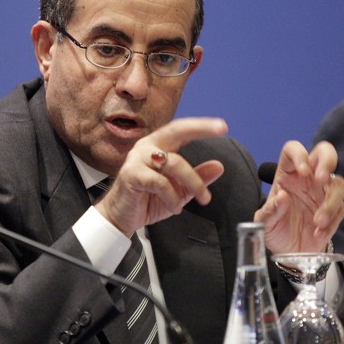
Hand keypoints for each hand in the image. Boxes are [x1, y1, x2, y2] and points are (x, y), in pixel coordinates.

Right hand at [95, 117, 226, 234]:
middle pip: (176, 131)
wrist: (121, 217)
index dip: (201, 126)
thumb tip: (219, 166)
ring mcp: (137, 159)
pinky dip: (172, 197)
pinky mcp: (131, 174)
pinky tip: (175, 208)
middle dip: (200, 128)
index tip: (222, 126)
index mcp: (158, 146)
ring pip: (174, 163)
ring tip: (200, 199)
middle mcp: (147, 147)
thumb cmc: (147, 200)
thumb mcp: (179, 190)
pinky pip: (160, 182)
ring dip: (193, 182)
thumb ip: (197, 178)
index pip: (181, 130)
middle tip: (221, 129)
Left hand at [254, 140, 343, 253]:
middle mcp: (307, 179)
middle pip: (325, 154)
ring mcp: (322, 193)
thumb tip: (282, 196)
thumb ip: (271, 210)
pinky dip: (332, 221)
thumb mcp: (264, 222)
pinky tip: (319, 232)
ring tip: (318, 222)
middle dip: (327, 161)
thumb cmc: (274, 230)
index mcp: (287, 175)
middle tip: (320, 179)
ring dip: (331, 202)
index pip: (293, 150)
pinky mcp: (334, 210)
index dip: (299, 154)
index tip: (303, 170)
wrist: (288, 252)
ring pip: (338, 183)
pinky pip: (340, 209)